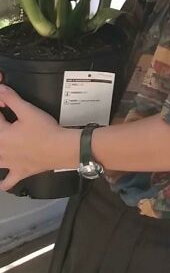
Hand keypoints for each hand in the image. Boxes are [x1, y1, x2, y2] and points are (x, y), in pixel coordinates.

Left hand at [0, 77, 73, 191]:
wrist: (62, 148)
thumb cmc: (46, 130)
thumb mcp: (28, 111)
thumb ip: (11, 99)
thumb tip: (0, 89)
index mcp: (1, 135)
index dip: (1, 106)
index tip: (5, 103)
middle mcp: (0, 151)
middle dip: (0, 127)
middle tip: (8, 124)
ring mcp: (8, 164)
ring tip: (5, 145)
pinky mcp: (20, 172)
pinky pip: (7, 182)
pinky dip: (2, 183)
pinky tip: (1, 182)